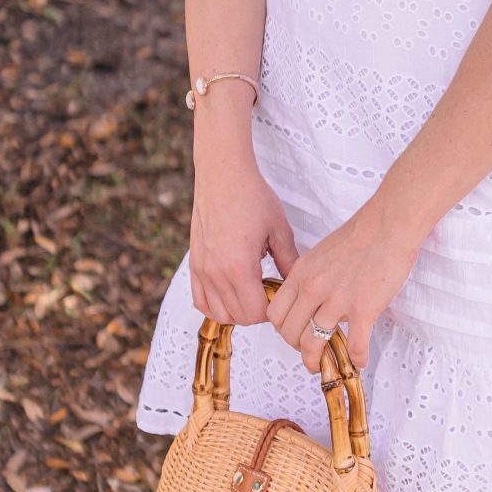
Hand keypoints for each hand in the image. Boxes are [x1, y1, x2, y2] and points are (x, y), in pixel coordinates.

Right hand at [188, 156, 299, 324]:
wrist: (223, 175)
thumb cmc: (252, 196)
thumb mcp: (280, 230)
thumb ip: (289, 262)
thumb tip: (297, 285)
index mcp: (239, 267)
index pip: (255, 313)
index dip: (272, 310)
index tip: (280, 294)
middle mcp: (215, 273)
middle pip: (238, 317)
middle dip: (258, 311)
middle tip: (270, 291)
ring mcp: (202, 269)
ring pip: (218, 313)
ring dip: (238, 310)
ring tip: (253, 291)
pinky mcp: (194, 264)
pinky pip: (200, 301)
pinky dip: (216, 305)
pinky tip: (232, 292)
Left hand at [265, 193, 424, 373]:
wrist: (389, 225)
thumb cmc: (361, 235)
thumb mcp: (321, 253)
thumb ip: (310, 277)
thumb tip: (309, 300)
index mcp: (301, 273)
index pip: (275, 313)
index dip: (281, 329)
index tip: (292, 333)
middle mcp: (314, 288)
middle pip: (290, 333)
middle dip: (297, 348)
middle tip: (308, 352)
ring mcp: (338, 300)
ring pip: (313, 343)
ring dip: (317, 360)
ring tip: (324, 365)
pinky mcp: (364, 309)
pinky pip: (355, 345)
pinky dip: (356, 359)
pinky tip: (360, 361)